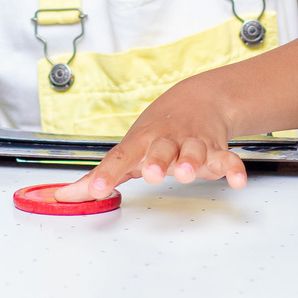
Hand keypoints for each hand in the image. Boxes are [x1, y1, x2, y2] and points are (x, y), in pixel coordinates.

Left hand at [55, 76, 247, 201]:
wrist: (196, 100)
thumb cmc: (155, 132)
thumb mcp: (127, 150)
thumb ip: (98, 176)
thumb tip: (61, 196)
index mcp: (140, 143)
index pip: (119, 158)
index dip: (107, 173)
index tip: (95, 188)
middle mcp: (166, 141)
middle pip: (161, 149)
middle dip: (157, 161)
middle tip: (151, 174)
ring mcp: (193, 144)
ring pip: (194, 150)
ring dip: (192, 161)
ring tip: (188, 173)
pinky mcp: (217, 150)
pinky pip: (228, 159)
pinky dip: (233, 168)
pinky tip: (236, 180)